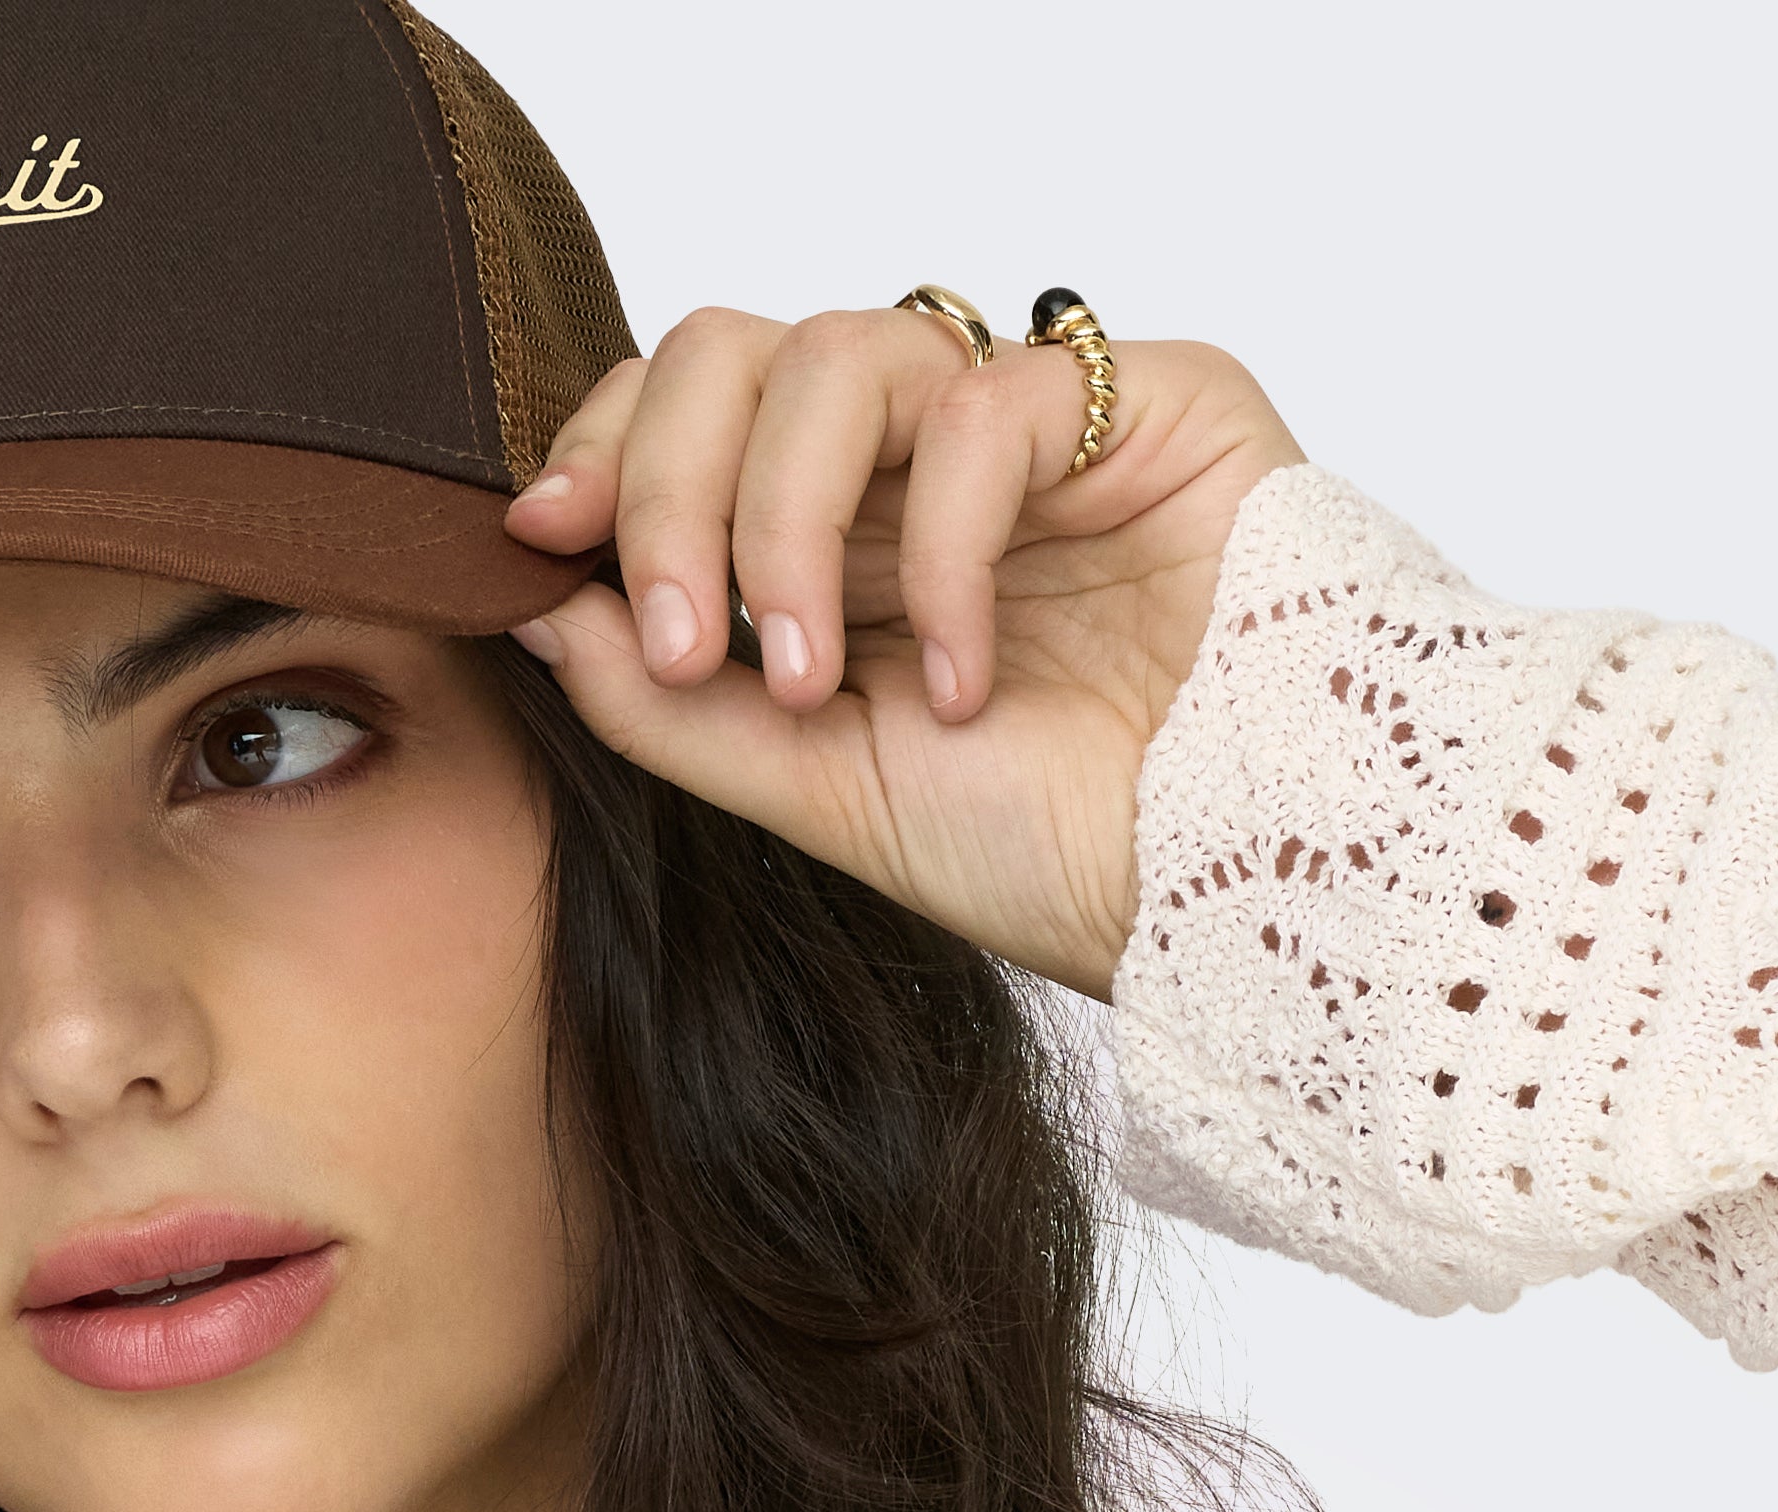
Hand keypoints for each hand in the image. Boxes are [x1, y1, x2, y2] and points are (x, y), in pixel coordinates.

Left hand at [501, 309, 1304, 997]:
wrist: (1243, 896)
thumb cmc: (1062, 859)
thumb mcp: (824, 799)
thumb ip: (675, 710)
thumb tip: (535, 603)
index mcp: (841, 547)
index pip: (689, 417)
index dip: (605, 449)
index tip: (538, 535)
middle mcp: (918, 469)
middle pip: (736, 349)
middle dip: (671, 481)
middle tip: (681, 632)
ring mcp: (1024, 429)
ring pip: (837, 352)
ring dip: (782, 518)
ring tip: (815, 678)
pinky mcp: (1136, 401)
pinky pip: (981, 402)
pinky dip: (941, 544)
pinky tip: (965, 674)